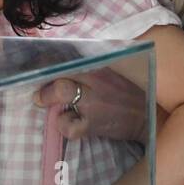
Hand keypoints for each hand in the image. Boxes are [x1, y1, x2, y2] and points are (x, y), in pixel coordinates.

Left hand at [32, 69, 162, 141]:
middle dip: (43, 84)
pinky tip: (71, 124)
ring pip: (61, 92)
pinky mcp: (95, 124)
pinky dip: (65, 126)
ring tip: (51, 107)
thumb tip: (57, 70)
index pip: (67, 58)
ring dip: (49, 101)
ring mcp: (95, 102)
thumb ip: (88, 70)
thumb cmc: (127, 96)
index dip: (45, 62)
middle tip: (38, 95)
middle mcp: (97, 79)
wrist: (150, 118)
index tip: (33, 66)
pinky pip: (69, 126)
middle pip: (60, 72)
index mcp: (99, 66)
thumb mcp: (111, 76)